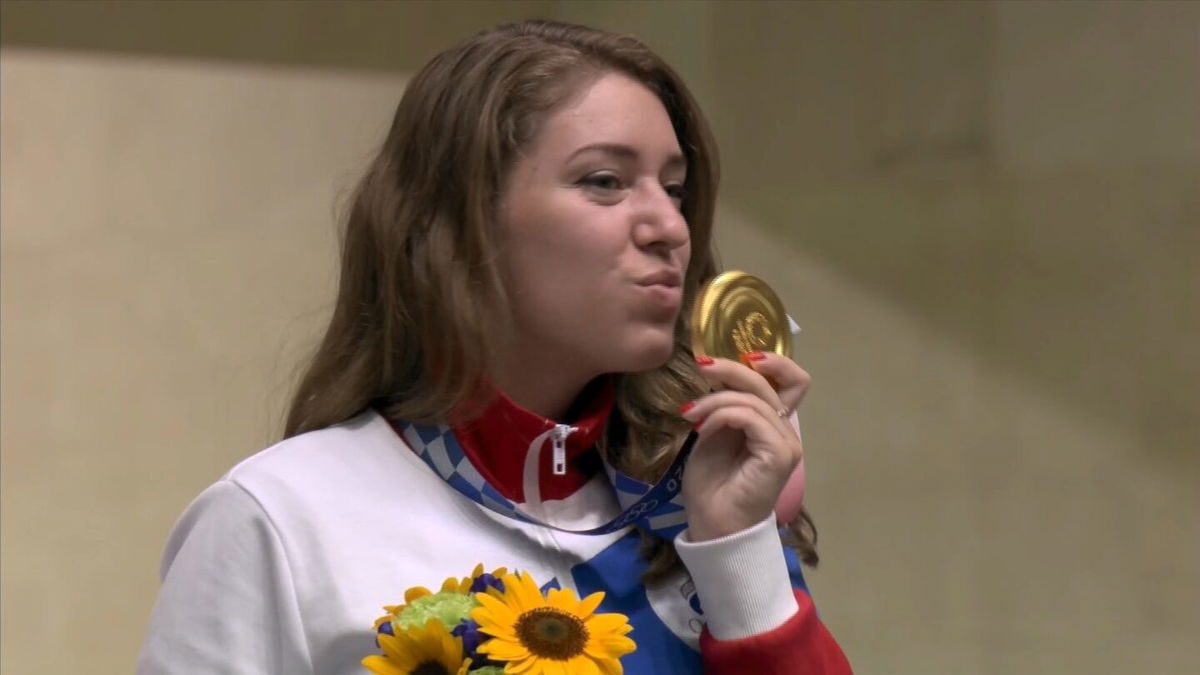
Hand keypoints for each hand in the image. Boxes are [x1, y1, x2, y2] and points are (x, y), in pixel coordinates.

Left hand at [678, 352, 810, 540]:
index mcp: (774, 424)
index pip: (793, 380)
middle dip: (732, 368)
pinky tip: (702, 429)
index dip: (774, 361)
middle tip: (702, 368)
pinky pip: (751, 417)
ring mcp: (786, 443)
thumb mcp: (715, 432)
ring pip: (756, 398)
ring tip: (691, 414)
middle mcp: (786, 431)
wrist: (713, 526)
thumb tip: (720, 373)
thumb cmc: (712, 485)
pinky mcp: (779, 455)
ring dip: (716, 399)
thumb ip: (727, 405)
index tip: (741, 355)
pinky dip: (722, 415)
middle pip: (772, 381)